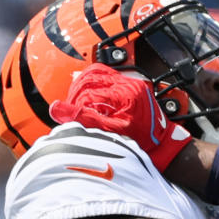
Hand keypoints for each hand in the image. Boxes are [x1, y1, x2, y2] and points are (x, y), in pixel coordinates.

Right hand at [49, 63, 192, 172]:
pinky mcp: (129, 84)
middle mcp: (129, 82)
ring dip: (82, 88)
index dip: (75, 104)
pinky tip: (90, 99)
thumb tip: (56, 109)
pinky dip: (92, 86)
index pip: (88, 91)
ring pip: (95, 74)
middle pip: (90, 78)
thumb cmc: (142, 141)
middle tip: (72, 109)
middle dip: (77, 94)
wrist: (163, 144)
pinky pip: (104, 76)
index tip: (70, 116)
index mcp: (126, 93)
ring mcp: (129, 81)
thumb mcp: (111, 132)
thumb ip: (85, 119)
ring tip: (79, 105)